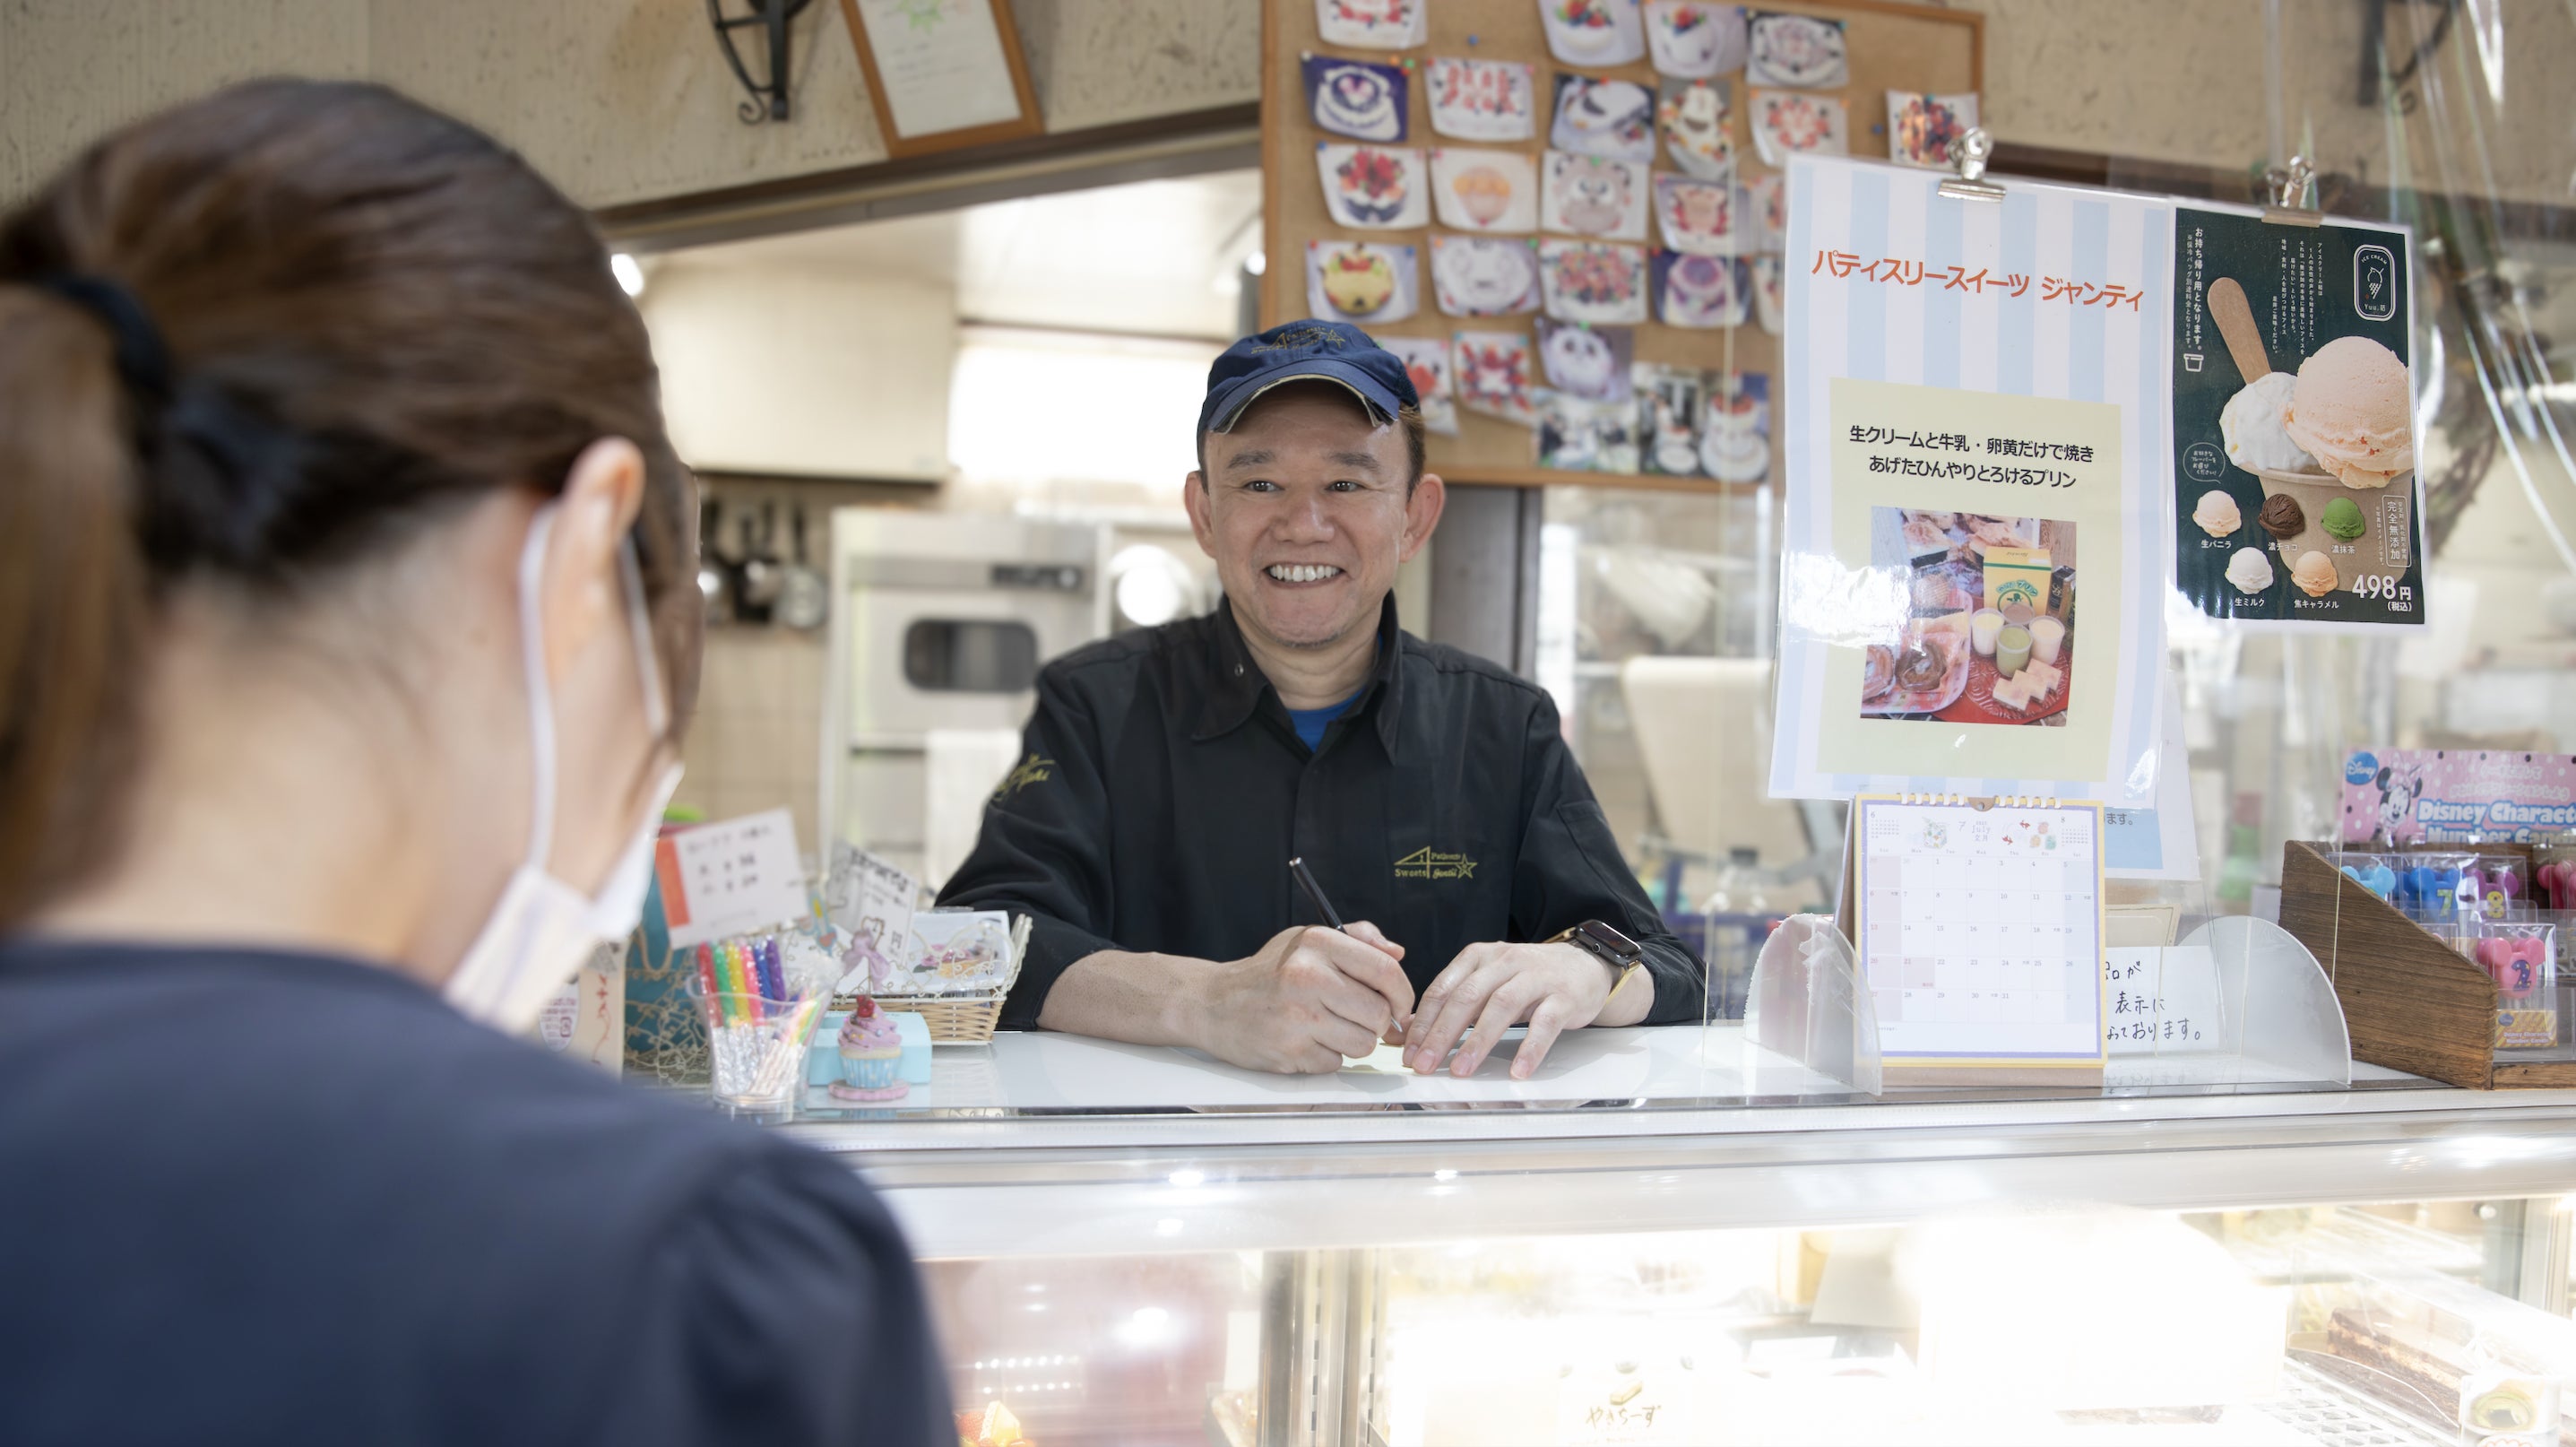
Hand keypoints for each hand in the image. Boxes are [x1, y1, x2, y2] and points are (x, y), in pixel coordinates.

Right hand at [1185, 923, 1412, 1074]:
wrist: (1212, 1004)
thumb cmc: (1267, 973)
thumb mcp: (1305, 940)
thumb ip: (1356, 940)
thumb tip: (1398, 953)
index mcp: (1317, 944)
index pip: (1385, 970)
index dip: (1402, 993)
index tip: (1399, 1005)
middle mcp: (1307, 977)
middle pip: (1378, 1013)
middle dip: (1377, 1022)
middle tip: (1361, 1019)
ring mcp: (1297, 1017)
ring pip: (1362, 1044)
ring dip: (1353, 1041)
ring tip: (1328, 1027)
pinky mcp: (1289, 1052)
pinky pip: (1335, 1064)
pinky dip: (1327, 1057)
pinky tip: (1305, 1040)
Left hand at [1404, 942, 1614, 1079]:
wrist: (1584, 966)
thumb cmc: (1527, 978)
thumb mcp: (1487, 980)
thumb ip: (1453, 1001)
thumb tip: (1409, 1032)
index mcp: (1478, 957)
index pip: (1443, 989)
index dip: (1423, 1022)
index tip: (1409, 1051)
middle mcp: (1504, 962)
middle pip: (1466, 998)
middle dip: (1441, 1034)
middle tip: (1425, 1064)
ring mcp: (1536, 977)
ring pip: (1500, 1007)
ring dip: (1478, 1041)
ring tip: (1462, 1070)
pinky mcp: (1563, 996)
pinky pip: (1544, 1024)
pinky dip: (1530, 1048)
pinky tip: (1518, 1070)